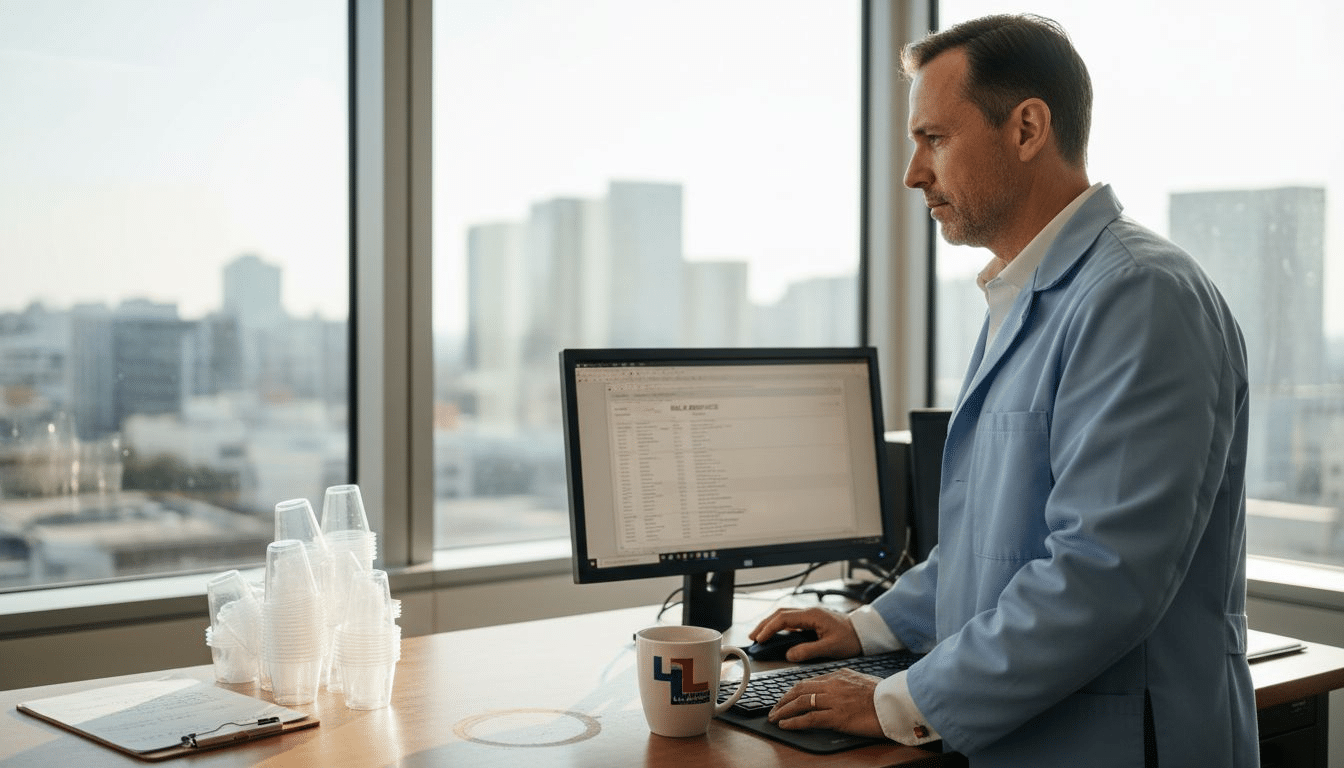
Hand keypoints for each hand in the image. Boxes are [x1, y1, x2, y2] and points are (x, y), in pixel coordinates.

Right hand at [749, 606, 862, 661]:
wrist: (864, 632)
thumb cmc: (851, 639)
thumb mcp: (830, 648)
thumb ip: (809, 651)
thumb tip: (789, 655)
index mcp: (812, 615)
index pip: (784, 619)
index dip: (769, 629)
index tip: (759, 639)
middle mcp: (809, 611)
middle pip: (780, 614)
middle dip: (764, 624)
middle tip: (753, 637)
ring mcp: (810, 614)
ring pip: (784, 615)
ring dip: (770, 624)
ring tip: (759, 635)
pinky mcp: (812, 620)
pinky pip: (791, 620)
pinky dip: (779, 626)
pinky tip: (775, 634)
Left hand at [767, 668, 885, 736]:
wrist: (896, 704)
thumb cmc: (885, 696)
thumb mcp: (863, 682)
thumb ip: (847, 684)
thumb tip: (837, 690)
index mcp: (839, 675)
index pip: (810, 681)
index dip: (794, 691)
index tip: (787, 698)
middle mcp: (833, 685)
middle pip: (800, 689)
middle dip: (784, 699)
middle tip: (774, 708)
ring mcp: (834, 700)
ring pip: (801, 702)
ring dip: (784, 710)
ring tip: (774, 717)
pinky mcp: (837, 717)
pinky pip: (809, 718)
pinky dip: (794, 722)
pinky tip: (785, 725)